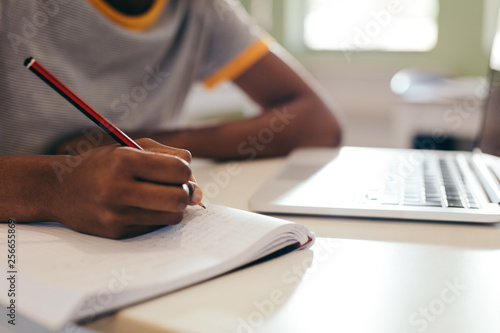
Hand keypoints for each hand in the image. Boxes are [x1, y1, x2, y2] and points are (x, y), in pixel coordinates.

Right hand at [52, 138, 202, 238]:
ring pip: (172, 216)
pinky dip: (156, 217)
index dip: (185, 172)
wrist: (60, 188)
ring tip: (157, 197)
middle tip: (177, 189)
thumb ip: (170, 158)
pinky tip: (139, 208)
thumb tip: (200, 192)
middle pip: (179, 198)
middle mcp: (118, 188)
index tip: (177, 172)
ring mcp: (116, 214)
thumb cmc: (104, 164)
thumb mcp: (132, 147)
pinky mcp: (116, 233)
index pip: (180, 170)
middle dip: (186, 193)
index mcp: (124, 160)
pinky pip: (155, 227)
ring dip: (173, 207)